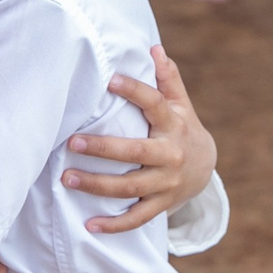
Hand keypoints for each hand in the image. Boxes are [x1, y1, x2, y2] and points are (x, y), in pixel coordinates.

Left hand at [62, 46, 216, 234]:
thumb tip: (154, 47)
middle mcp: (170, 155)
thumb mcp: (181, 105)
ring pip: (129, 187)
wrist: (206, 170)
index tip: (110, 81)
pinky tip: (89, 225)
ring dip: (96, 185)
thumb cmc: (183, 129)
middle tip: (72, 143)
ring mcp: (165, 183)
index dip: (134, 90)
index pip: (154, 104)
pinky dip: (113, 225)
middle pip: (135, 152)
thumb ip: (168, 79)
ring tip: (66, 178)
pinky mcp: (160, 204)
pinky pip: (136, 219)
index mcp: (173, 124)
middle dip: (102, 148)